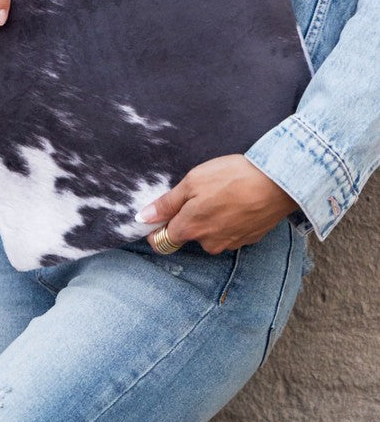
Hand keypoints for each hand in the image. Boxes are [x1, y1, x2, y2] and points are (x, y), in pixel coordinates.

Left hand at [135, 154, 299, 254]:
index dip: (158, 227)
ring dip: (213, 219)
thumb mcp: (193, 182)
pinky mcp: (249, 239)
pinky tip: (240, 201)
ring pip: (211, 234)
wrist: (278, 183)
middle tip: (203, 192)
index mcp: (190, 228)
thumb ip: (167, 203)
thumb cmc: (232, 177)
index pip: (162, 241)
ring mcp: (231, 243)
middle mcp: (208, 243)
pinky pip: (231, 232)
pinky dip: (232, 219)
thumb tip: (143, 218)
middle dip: (190, 218)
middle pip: (189, 236)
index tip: (163, 213)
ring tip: (225, 194)